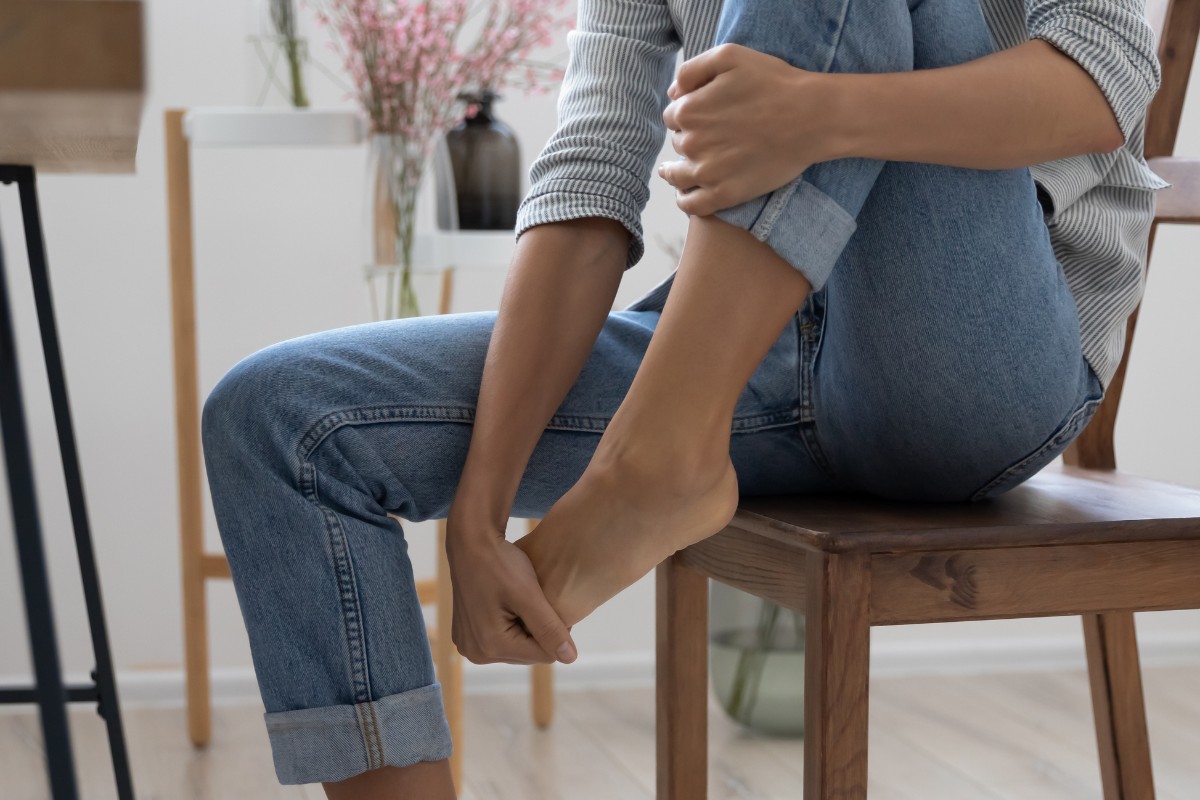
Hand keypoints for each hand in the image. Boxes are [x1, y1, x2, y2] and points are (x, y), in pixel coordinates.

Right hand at [445, 511, 577, 665]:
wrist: (470, 542)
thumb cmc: (500, 563)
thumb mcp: (529, 595)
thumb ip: (549, 629)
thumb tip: (570, 658)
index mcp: (491, 646)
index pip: (544, 654)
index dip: (556, 630)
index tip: (551, 603)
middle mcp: (475, 653)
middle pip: (528, 653)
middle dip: (539, 630)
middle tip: (536, 599)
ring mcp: (469, 645)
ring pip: (516, 647)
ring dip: (526, 628)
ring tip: (522, 599)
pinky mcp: (467, 635)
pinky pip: (500, 639)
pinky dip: (511, 624)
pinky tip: (511, 603)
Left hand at [659, 43, 837, 215]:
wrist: (813, 117)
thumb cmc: (774, 83)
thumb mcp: (729, 56)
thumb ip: (691, 70)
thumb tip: (673, 94)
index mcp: (689, 110)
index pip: (673, 116)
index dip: (686, 114)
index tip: (703, 116)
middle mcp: (692, 143)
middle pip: (678, 144)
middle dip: (689, 139)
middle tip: (712, 137)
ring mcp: (708, 173)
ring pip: (677, 176)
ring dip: (676, 172)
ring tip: (678, 172)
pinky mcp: (726, 194)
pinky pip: (691, 205)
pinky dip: (685, 200)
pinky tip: (686, 195)